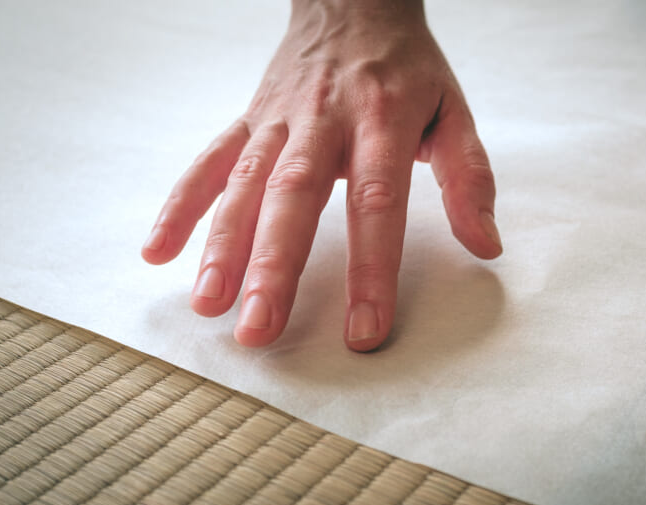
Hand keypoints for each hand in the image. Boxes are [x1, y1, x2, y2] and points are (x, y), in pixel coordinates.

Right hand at [142, 0, 499, 350]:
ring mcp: (277, 121)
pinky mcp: (247, 120)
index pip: (376, 204)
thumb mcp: (454, 112)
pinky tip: (158, 252)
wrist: (352, 1)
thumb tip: (486, 246)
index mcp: (381, 121)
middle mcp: (322, 121)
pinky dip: (181, 205)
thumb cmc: (407, 69)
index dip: (369, 269)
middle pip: (294, 199)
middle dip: (274, 267)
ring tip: (208, 306)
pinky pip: (208, 162)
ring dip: (222, 246)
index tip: (363, 330)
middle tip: (259, 329)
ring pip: (244, 185)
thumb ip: (470, 178)